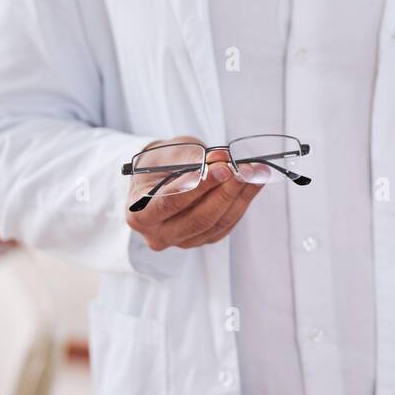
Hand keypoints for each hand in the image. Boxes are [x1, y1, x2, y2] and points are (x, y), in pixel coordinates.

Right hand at [125, 137, 264, 250]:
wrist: (160, 176)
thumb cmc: (160, 163)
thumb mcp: (170, 153)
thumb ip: (194, 158)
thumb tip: (222, 159)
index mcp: (139, 213)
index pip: (169, 203)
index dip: (198, 186)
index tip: (222, 169)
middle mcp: (158, 234)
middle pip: (198, 219)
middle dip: (225, 192)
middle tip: (244, 170)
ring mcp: (182, 241)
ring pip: (217, 223)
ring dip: (240, 195)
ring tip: (255, 172)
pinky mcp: (204, 239)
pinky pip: (227, 224)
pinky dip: (243, 201)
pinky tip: (254, 182)